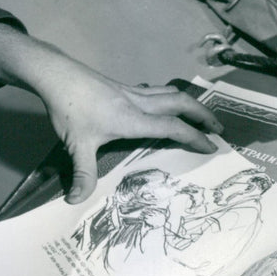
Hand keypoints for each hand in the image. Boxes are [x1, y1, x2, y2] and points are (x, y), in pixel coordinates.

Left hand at [39, 71, 221, 203]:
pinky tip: (166, 103)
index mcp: (133, 119)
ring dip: (190, 103)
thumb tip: (76, 201)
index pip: (173, 127)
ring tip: (201, 115)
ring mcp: (131, 91)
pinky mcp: (122, 86)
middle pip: (181, 103)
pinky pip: (156, 90)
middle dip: (204, 115)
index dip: (195, 138)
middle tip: (219, 128)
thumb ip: (82, 173)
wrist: (57, 74)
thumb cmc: (69, 109)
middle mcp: (138, 102)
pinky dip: (170, 97)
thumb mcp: (76, 145)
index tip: (212, 147)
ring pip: (170, 93)